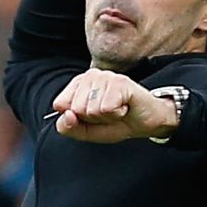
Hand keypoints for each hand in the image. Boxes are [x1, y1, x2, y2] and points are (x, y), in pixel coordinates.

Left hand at [50, 69, 177, 143]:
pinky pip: (107, 108)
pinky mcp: (120, 82)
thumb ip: (67, 127)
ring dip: (106, 117)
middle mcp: (90, 75)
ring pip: (91, 109)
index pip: (60, 104)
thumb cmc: (116, 122)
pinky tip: (125, 107)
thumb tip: (67, 115)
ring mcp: (106, 76)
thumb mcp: (86, 131)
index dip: (77, 118)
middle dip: (92, 119)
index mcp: (78, 83)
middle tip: (108, 114)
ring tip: (117, 110)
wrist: (146, 123)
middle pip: (76, 108)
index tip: (93, 116)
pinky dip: (117, 114)